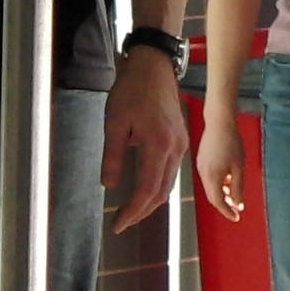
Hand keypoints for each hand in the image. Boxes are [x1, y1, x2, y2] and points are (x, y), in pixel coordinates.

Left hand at [101, 47, 186, 233]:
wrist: (153, 66)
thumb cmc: (132, 90)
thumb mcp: (115, 121)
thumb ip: (112, 155)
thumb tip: (109, 185)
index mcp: (158, 144)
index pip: (147, 190)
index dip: (133, 211)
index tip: (118, 224)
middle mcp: (174, 148)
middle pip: (161, 192)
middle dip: (141, 211)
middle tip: (122, 222)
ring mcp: (180, 144)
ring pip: (168, 184)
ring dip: (150, 201)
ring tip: (130, 210)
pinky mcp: (180, 139)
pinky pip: (171, 171)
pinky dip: (158, 186)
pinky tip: (145, 189)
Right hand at [194, 113, 245, 221]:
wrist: (219, 122)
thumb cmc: (232, 142)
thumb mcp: (239, 167)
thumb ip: (238, 188)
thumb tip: (239, 205)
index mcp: (212, 177)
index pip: (218, 202)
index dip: (227, 212)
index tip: (236, 218)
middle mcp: (203, 174)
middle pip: (212, 196)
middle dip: (224, 205)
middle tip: (235, 209)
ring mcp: (200, 166)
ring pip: (210, 187)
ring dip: (221, 193)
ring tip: (233, 192)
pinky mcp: (200, 160)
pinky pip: (208, 177)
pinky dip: (217, 183)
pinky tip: (227, 178)